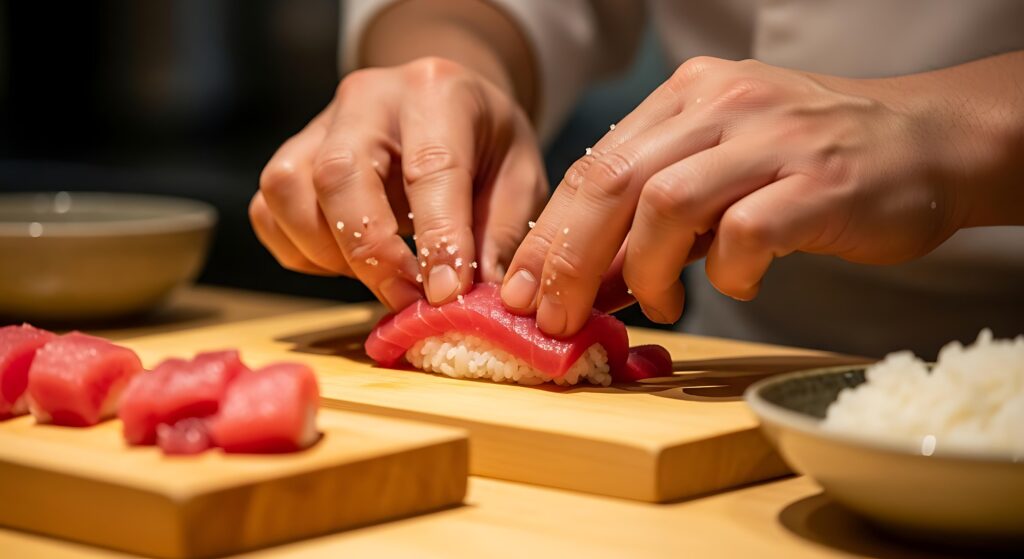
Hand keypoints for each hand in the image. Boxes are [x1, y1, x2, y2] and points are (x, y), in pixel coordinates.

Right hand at [250, 57, 545, 309]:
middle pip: (338, 173)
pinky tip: (347, 262)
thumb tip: (476, 296)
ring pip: (288, 189)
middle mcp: (367, 97)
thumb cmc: (488, 144)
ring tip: (380, 277)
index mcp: (436, 91)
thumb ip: (502, 233)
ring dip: (328, 252)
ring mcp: (319, 123)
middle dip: (370, 251)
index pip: (431, 167)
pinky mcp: (291, 154)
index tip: (446, 294)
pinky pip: (270, 211)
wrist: (450, 104)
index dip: (437, 238)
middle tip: (405, 299)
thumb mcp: (521, 178)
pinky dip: (301, 252)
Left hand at [503, 56, 977, 335]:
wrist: (927, 142)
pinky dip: (727, 272)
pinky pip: (746, 233)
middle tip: (557, 316)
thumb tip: (589, 279)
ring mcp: (773, 138)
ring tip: (659, 303)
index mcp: (689, 96)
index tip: (524, 291)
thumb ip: (658, 213)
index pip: (595, 164)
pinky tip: (736, 285)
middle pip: (614, 182)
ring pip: (667, 203)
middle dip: (571, 258)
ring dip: (646, 269)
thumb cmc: (813, 164)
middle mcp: (723, 103)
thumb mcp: (723, 167)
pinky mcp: (820, 183)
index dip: (549, 234)